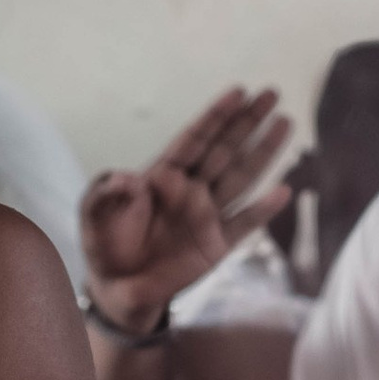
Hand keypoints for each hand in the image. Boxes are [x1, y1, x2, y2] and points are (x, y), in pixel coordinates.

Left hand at [79, 88, 293, 335]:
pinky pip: (244, 223)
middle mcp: (190, 190)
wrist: (116, 288)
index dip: (216, 116)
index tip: (239, 91)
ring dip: (263, 151)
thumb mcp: (93, 213)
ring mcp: (206, 215)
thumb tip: (124, 178)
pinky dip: (263, 209)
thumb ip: (106, 192)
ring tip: (285, 123)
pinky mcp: (215, 244)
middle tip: (271, 93)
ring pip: (241, 177)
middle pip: (224, 149)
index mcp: (162, 175)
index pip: (194, 139)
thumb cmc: (104, 242)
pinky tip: (282, 190)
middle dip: (247, 122)